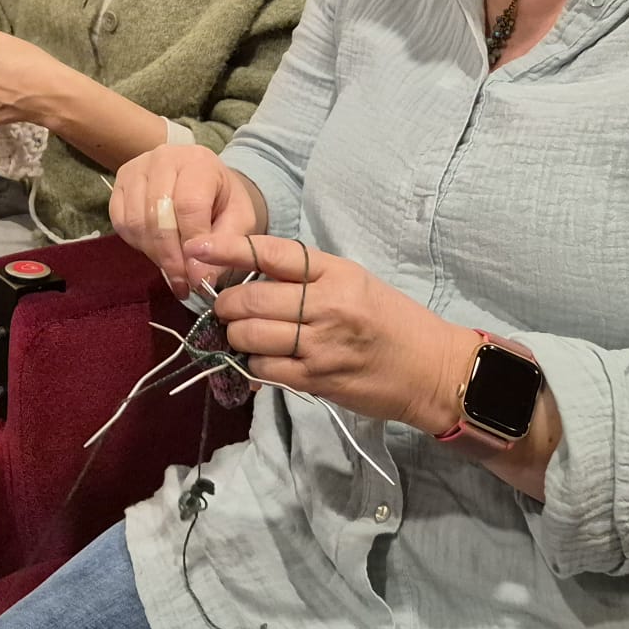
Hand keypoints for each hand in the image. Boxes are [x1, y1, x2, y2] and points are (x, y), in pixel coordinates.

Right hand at [110, 148, 265, 299]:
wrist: (206, 182)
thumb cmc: (224, 200)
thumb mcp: (240, 220)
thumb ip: (225, 245)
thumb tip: (199, 275)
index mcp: (198, 161)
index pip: (189, 205)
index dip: (192, 245)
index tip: (199, 277)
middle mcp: (163, 158)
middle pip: (158, 216)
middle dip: (171, 258)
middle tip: (184, 283)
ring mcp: (136, 169)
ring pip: (136, 222)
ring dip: (155, 254)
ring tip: (173, 268)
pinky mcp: (119, 184)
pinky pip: (120, 222)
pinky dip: (137, 244)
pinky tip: (157, 250)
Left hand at [188, 232, 481, 436]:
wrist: (431, 369)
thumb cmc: (390, 320)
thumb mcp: (353, 281)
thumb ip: (305, 275)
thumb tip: (250, 274)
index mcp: (335, 273)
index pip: (271, 254)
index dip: (227, 249)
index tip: (196, 247)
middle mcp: (326, 306)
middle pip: (250, 300)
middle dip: (226, 304)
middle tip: (224, 306)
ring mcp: (320, 346)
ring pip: (250, 337)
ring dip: (235, 335)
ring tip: (241, 333)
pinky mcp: (317, 380)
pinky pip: (265, 369)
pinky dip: (254, 363)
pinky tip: (263, 358)